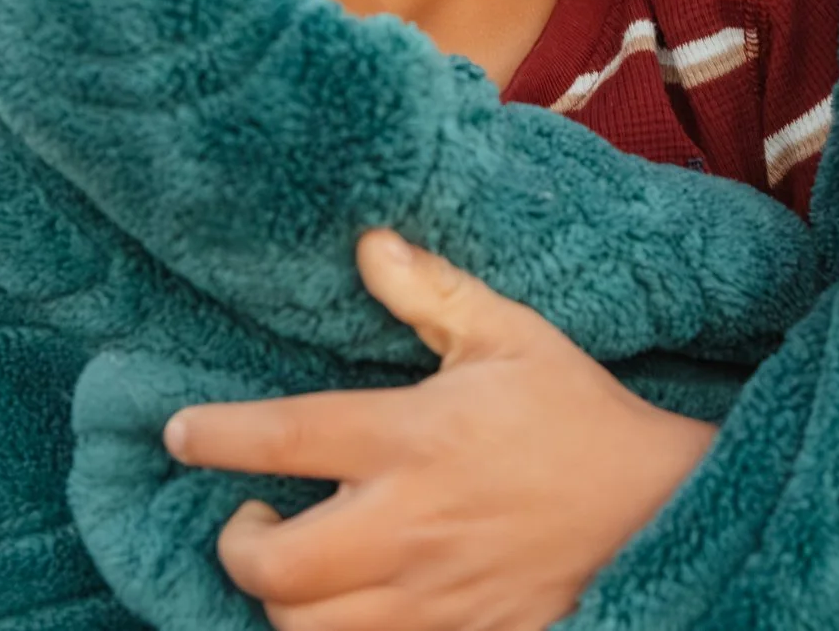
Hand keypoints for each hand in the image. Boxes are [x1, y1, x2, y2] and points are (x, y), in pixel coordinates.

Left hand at [163, 228, 715, 630]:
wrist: (660, 509)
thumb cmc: (578, 414)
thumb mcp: (512, 335)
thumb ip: (431, 292)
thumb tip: (366, 243)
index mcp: (414, 439)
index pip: (284, 439)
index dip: (214, 437)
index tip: (178, 432)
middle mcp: (409, 525)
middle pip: (276, 569)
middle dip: (239, 548)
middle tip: (251, 519)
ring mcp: (432, 596)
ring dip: (282, 603)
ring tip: (294, 568)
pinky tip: (341, 606)